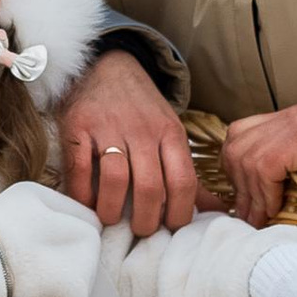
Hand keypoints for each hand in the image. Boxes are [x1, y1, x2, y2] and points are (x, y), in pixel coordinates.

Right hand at [59, 48, 199, 235]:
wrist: (107, 65)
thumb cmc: (142, 109)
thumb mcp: (171, 133)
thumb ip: (188, 173)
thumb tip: (216, 212)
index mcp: (171, 134)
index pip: (183, 182)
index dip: (179, 214)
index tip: (170, 229)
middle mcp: (142, 131)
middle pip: (150, 187)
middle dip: (146, 221)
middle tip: (141, 232)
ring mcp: (109, 127)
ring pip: (115, 179)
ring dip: (112, 210)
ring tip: (111, 219)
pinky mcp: (79, 126)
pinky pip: (80, 168)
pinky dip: (82, 193)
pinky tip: (86, 203)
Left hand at [221, 106, 296, 228]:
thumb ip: (282, 172)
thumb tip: (247, 199)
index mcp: (289, 119)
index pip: (239, 135)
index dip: (234, 170)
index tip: (244, 201)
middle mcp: (289, 115)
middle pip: (236, 144)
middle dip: (238, 184)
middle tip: (249, 215)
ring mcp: (296, 123)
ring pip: (248, 157)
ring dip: (252, 194)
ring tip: (262, 218)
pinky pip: (265, 164)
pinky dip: (265, 191)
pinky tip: (276, 208)